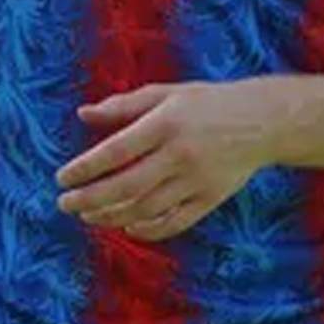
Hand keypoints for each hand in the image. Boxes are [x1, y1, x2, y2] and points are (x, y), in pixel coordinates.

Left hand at [56, 80, 276, 241]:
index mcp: (166, 123)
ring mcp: (196, 180)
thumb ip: (123, 105)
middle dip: (89, 199)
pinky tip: (127, 225)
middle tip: (65, 203)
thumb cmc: (207, 103)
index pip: (115, 151)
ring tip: (89, 215)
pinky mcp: (210, 199)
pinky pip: (173, 223)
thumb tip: (83, 114)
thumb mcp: (166, 94)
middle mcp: (180, 154)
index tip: (61, 177)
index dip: (85, 168)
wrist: (262, 121)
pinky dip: (147, 230)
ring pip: (146, 209)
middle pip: (126, 187)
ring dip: (111, 217)